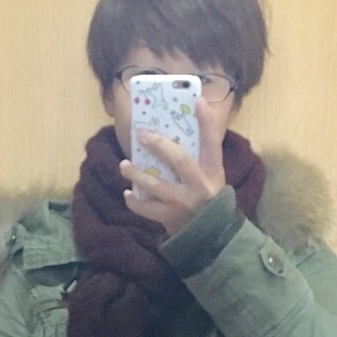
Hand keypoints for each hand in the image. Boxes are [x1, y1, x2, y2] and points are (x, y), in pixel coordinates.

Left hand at [120, 98, 225, 235]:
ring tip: (124, 165)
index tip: (198, 101)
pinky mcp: (170, 218)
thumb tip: (179, 129)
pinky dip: (135, 202)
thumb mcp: (212, 177)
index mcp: (213, 172)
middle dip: (159, 145)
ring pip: (156, 186)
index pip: (212, 143)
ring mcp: (184, 203)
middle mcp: (199, 186)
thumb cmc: (208, 199)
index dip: (207, 122)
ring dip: (137, 175)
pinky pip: (147, 209)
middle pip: (179, 160)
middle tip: (142, 134)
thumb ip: (200, 157)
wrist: (211, 236)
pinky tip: (127, 194)